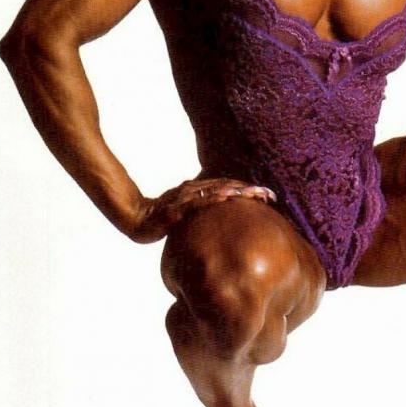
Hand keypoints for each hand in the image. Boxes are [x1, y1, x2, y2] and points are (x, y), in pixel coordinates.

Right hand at [125, 177, 276, 243]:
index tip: (267, 194)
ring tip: (256, 193)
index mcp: (199, 190)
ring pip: (216, 190)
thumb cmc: (162, 217)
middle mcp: (194, 189)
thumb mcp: (187, 214)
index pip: (228, 187)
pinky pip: (197, 201)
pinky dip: (212, 198)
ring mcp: (186, 196)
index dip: (247, 189)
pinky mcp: (177, 207)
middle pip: (227, 186)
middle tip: (270, 194)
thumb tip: (220, 220)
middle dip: (249, 189)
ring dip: (237, 191)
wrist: (136, 218)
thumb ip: (202, 214)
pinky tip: (226, 197)